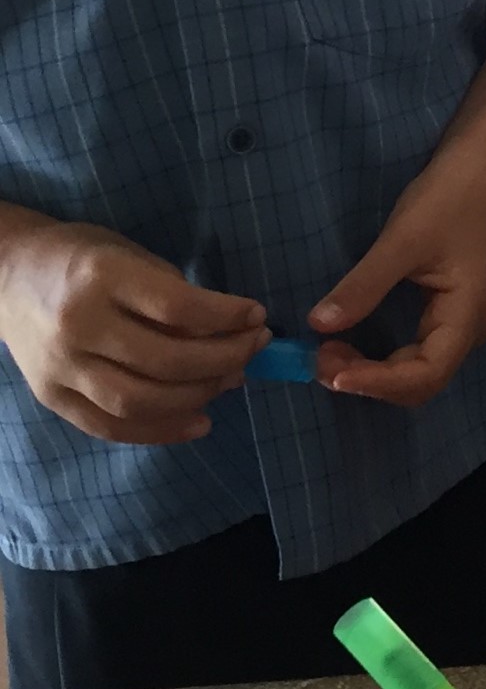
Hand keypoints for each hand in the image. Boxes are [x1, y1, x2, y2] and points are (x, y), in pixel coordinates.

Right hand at [0, 219, 264, 443]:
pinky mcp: (51, 398)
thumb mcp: (133, 258)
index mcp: (101, 278)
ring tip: (230, 381)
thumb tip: (229, 339)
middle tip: (254, 349)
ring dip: (198, 397)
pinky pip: (111, 427)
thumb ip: (175, 297)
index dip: (227, 316)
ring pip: (139, 401)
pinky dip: (161, 430)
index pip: (177, 307)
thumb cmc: (83, 259)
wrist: (7, 277)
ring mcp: (60, 368)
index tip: (257, 316)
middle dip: (224, 359)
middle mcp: (77, 326)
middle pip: (164, 361)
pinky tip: (199, 420)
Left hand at [310, 146, 485, 405]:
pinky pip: (416, 352)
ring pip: (417, 371)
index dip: (377, 382)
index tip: (330, 372)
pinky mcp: (449, 312)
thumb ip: (363, 286)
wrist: (480, 166)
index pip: (425, 374)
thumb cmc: (447, 199)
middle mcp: (470, 330)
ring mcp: (462, 323)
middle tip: (319, 359)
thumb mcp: (402, 240)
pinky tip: (349, 342)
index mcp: (468, 316)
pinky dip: (381, 357)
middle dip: (370, 380)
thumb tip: (318, 326)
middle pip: (421, 381)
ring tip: (327, 352)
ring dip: (373, 371)